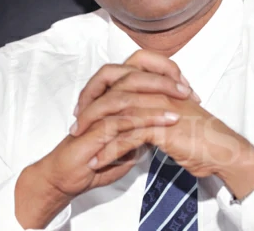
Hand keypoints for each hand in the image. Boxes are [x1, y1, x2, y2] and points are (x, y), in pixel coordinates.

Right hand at [15, 50, 193, 227]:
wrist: (65, 179)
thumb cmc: (92, 161)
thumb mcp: (124, 146)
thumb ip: (139, 135)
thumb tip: (156, 132)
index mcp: (111, 99)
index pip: (137, 75)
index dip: (161, 76)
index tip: (186, 88)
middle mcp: (104, 100)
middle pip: (135, 76)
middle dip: (164, 79)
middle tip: (187, 88)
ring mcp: (99, 112)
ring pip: (131, 94)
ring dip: (159, 95)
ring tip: (183, 100)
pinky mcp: (96, 129)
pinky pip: (124, 119)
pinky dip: (148, 118)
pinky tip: (167, 121)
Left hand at [72, 50, 253, 196]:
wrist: (222, 148)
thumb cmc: (199, 133)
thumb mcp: (170, 111)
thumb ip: (150, 104)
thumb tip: (130, 110)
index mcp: (157, 82)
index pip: (120, 71)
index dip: (99, 85)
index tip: (86, 104)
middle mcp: (156, 89)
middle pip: (113, 84)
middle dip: (90, 101)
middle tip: (77, 120)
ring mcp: (158, 105)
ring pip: (116, 109)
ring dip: (93, 126)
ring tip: (79, 140)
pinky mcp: (161, 127)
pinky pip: (127, 136)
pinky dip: (109, 149)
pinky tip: (98, 160)